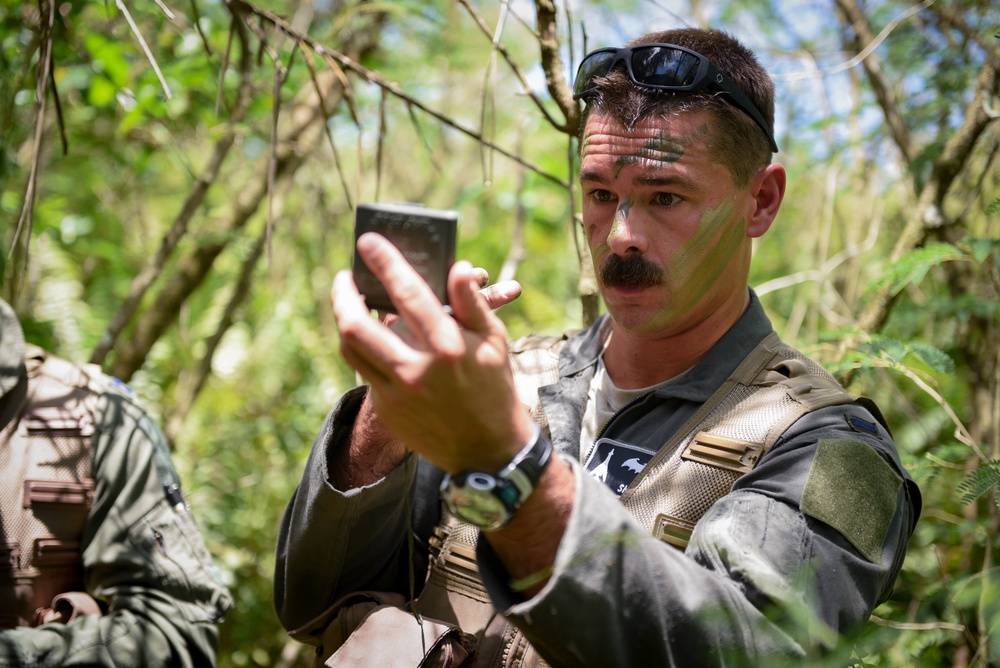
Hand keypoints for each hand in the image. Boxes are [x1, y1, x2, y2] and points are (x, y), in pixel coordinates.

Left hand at [333, 232, 534, 474]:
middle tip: (344, 277)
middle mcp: (416, 370)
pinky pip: (365, 371)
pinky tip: (372, 337)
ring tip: (349, 304)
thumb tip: (457, 267)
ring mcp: (397, 393)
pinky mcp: (387, 410)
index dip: (384, 262)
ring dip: (343, 321)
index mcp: (447, 346)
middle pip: (356, 325)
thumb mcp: (494, 342)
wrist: (488, 450)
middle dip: (342, 294)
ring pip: (350, 349)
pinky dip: (365, 349)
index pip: (407, 293)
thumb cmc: (494, 388)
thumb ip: (472, 303)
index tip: (368, 241)